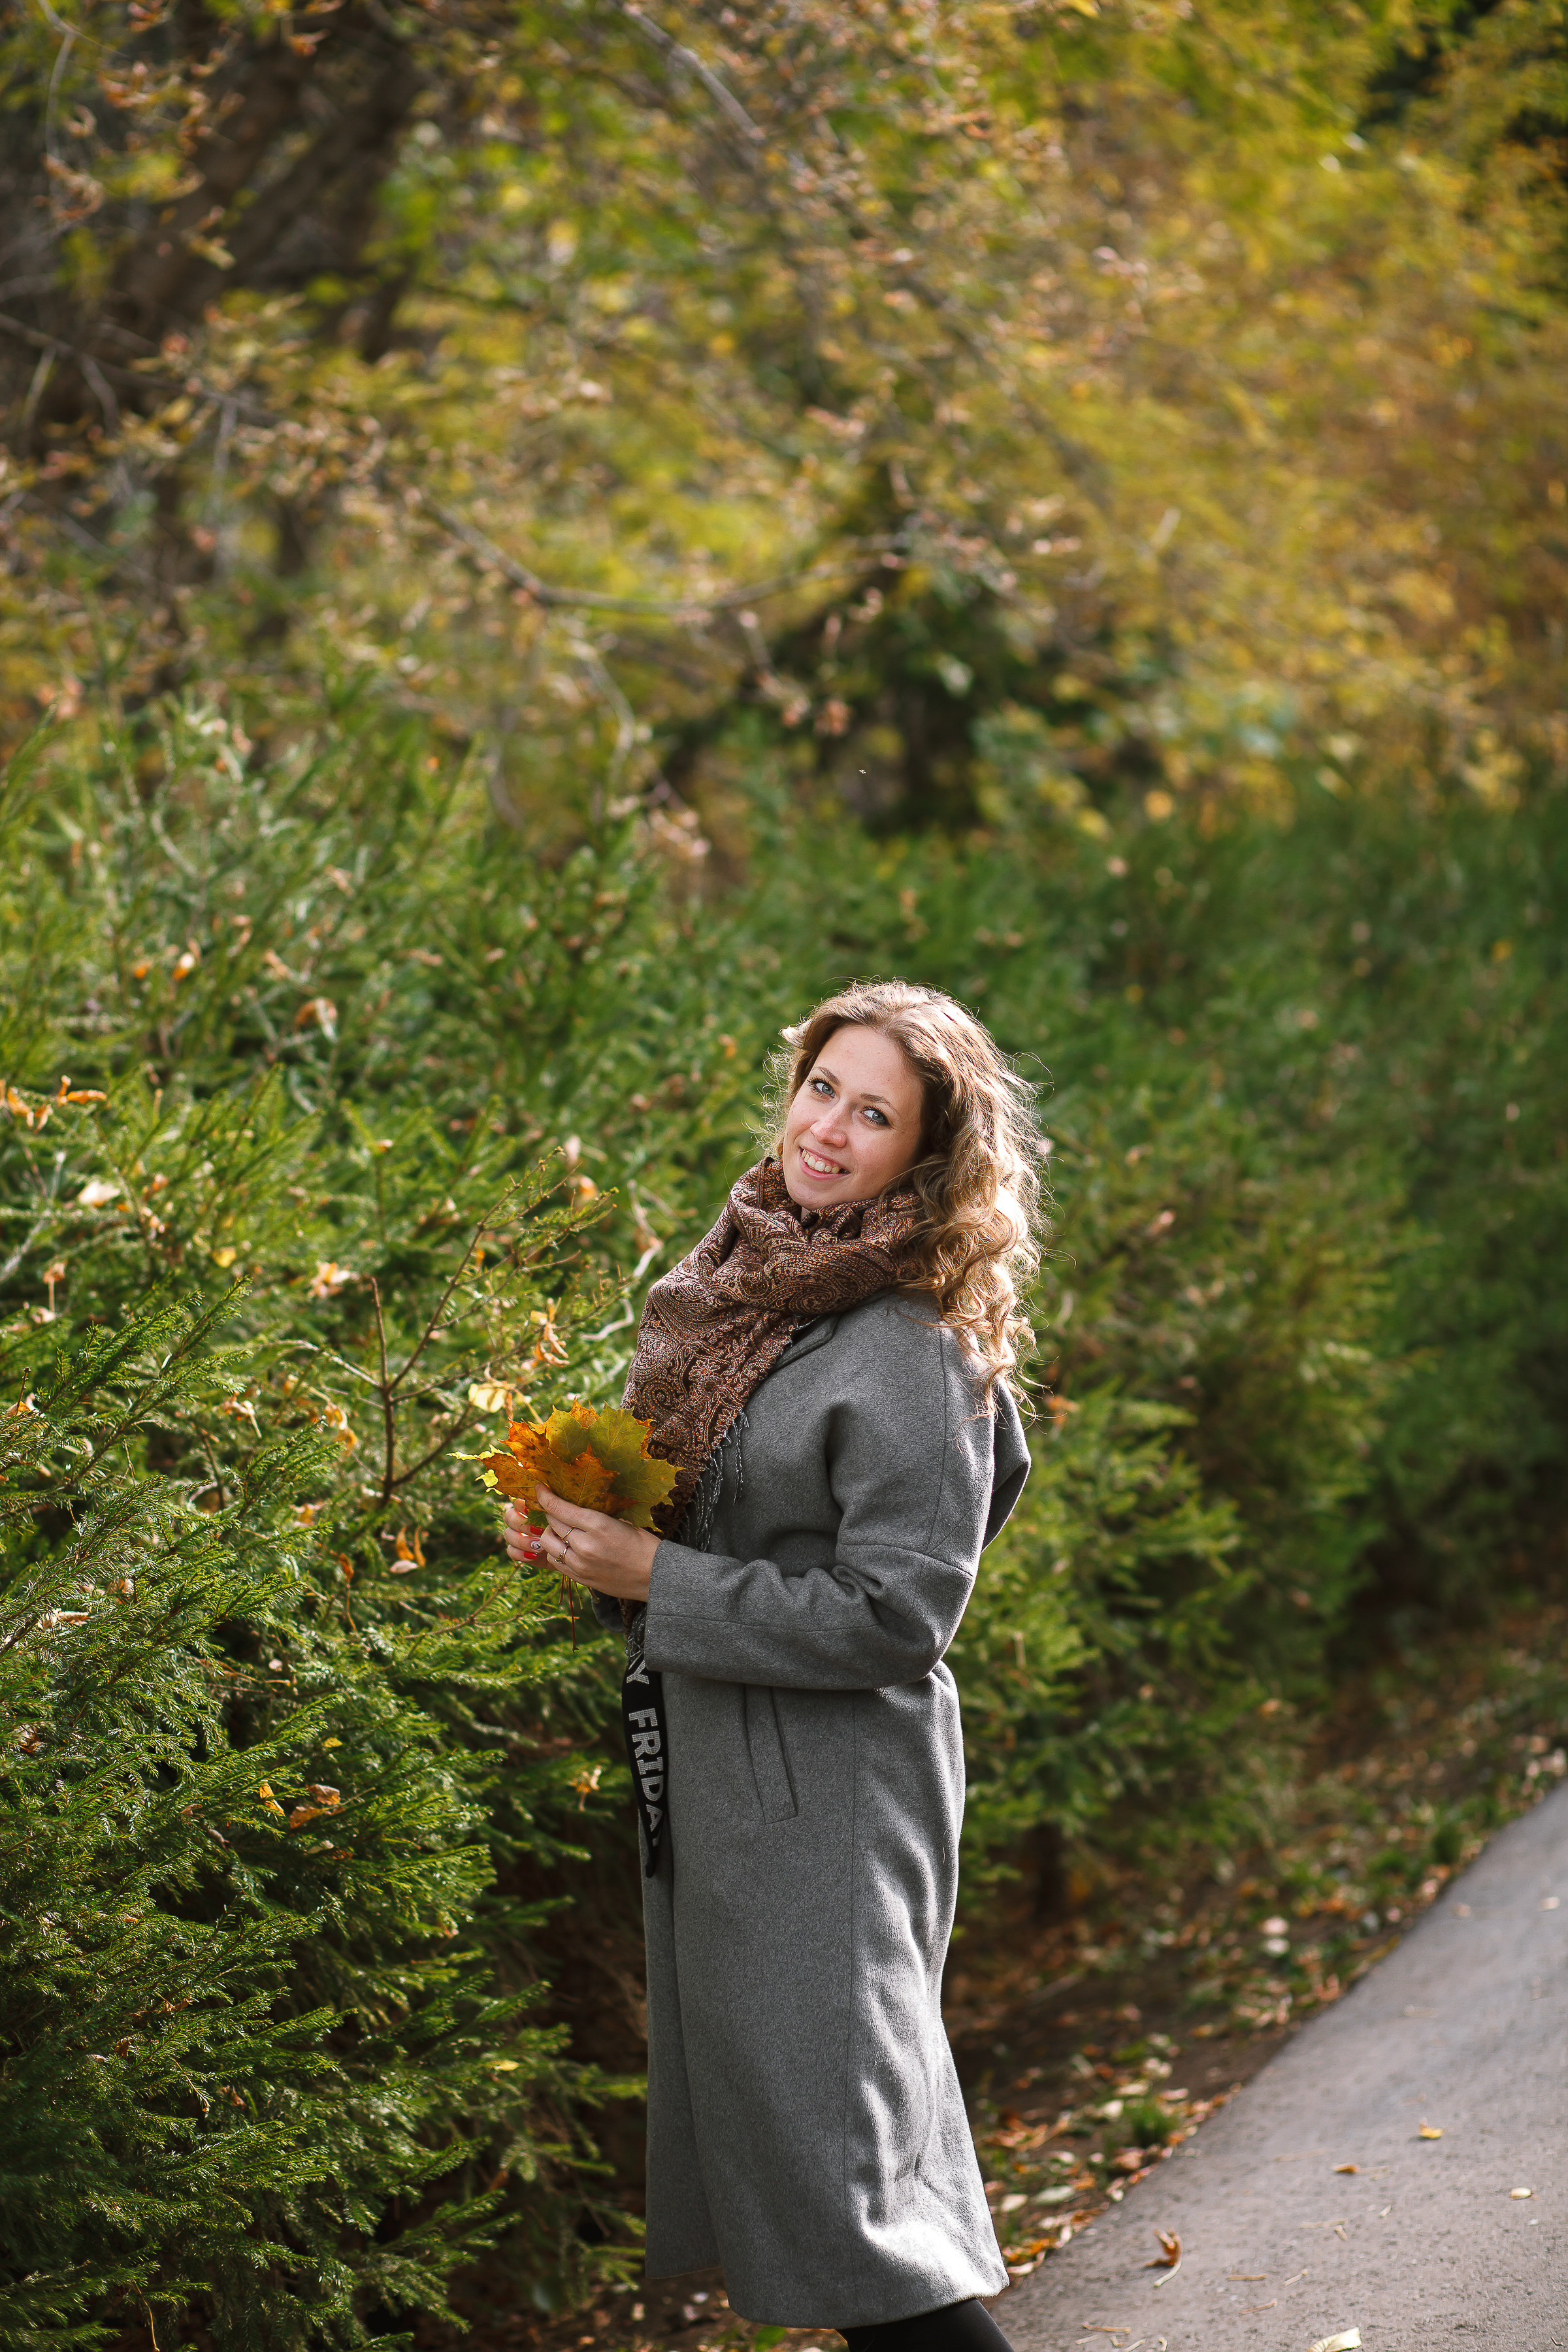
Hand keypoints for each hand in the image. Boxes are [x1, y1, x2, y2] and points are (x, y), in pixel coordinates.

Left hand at [502, 1486, 658, 1602]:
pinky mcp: (580, 1578)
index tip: (539, 1488)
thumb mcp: (622, 1522)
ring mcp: (580, 1564)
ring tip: (560, 1531)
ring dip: (550, 1534)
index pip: (560, 1508)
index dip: (546, 1496)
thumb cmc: (644, 1545)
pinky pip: (556, 1562)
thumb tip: (574, 1508)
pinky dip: (555, 1552)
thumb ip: (595, 1517)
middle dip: (550, 1514)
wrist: (655, 1577)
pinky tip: (565, 1547)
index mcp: (598, 1525)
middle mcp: (585, 1545)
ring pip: (549, 1545)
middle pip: (552, 1524)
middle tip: (554, 1509)